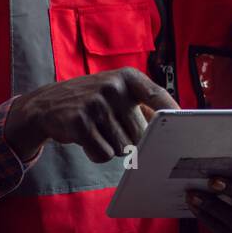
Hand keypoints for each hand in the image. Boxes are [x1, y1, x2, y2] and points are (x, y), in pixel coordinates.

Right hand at [4, 67, 173, 162]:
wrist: (47, 104)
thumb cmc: (94, 102)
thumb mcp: (118, 93)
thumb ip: (144, 107)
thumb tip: (172, 130)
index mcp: (128, 78)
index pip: (157, 95)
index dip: (172, 110)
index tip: (183, 123)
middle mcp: (113, 87)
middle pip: (140, 133)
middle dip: (130, 139)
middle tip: (112, 128)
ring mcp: (95, 104)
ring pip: (122, 146)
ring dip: (112, 146)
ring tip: (98, 131)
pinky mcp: (79, 122)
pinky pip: (103, 154)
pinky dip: (97, 154)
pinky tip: (87, 139)